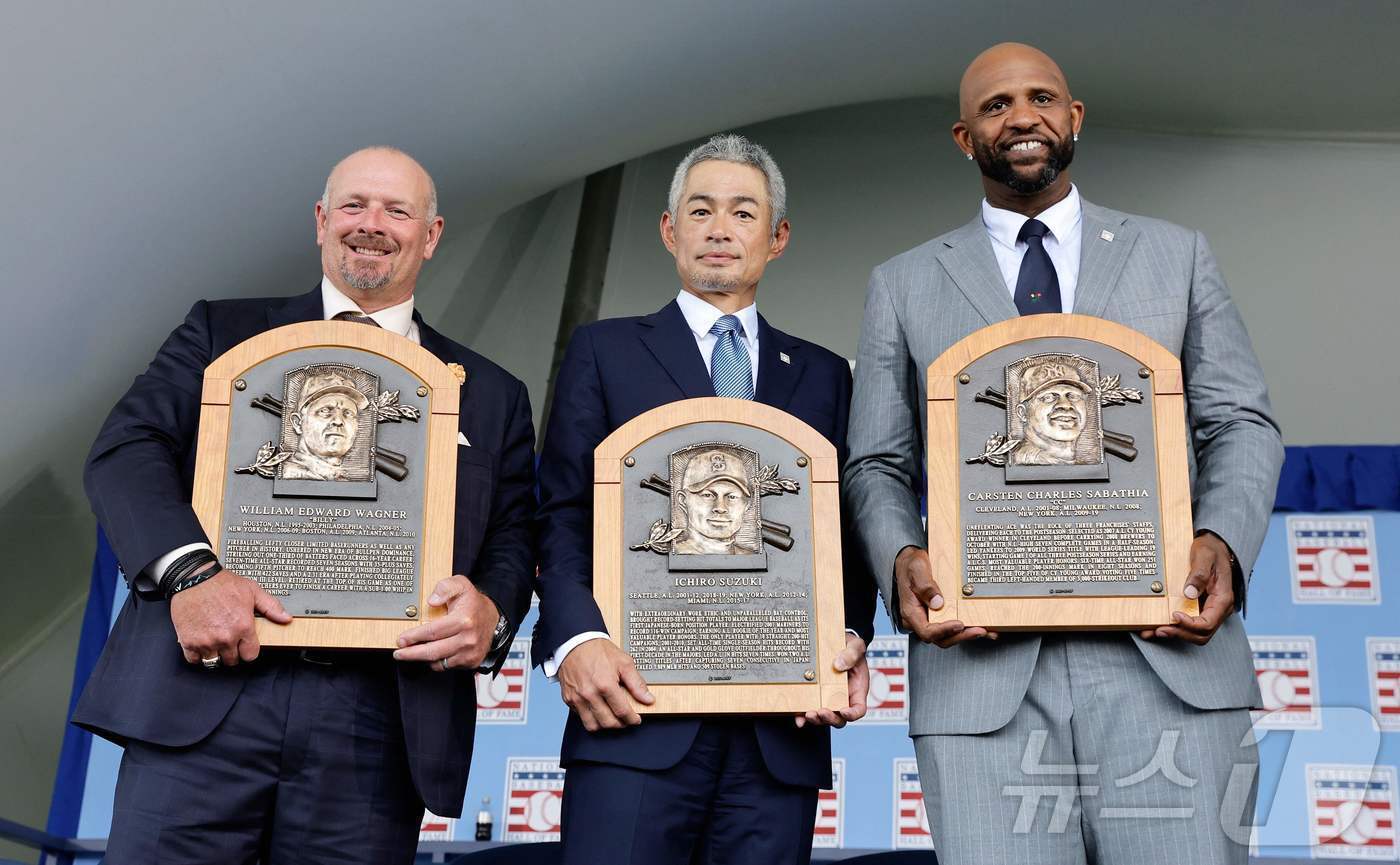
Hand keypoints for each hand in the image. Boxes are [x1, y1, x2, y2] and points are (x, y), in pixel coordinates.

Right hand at [172, 567, 291, 666]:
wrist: (194, 578)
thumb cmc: (222, 583)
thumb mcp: (252, 590)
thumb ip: (271, 607)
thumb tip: (286, 618)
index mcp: (243, 627)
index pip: (250, 655)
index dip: (248, 650)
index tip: (244, 645)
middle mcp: (226, 637)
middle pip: (232, 660)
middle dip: (232, 652)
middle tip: (228, 640)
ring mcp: (206, 641)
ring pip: (213, 662)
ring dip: (214, 654)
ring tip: (215, 641)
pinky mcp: (189, 641)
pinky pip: (194, 660)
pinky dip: (197, 654)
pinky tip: (200, 643)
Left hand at [394, 575, 498, 670]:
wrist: (493, 618)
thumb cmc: (473, 602)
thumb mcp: (460, 584)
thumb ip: (445, 587)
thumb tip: (431, 601)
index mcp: (463, 620)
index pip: (432, 632)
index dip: (413, 637)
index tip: (401, 640)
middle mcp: (468, 639)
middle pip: (433, 651)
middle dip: (411, 654)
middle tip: (399, 653)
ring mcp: (470, 652)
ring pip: (439, 662)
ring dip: (422, 658)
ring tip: (412, 652)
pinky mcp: (471, 662)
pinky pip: (447, 666)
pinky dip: (436, 661)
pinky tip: (431, 653)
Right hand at [556, 638, 653, 730]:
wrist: (576, 642)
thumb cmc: (599, 651)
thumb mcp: (624, 663)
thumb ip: (637, 683)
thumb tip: (648, 699)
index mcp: (605, 684)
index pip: (622, 712)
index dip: (632, 719)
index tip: (636, 719)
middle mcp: (589, 694)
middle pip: (608, 722)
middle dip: (620, 724)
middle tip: (625, 719)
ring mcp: (577, 698)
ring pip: (592, 725)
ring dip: (604, 725)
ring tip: (611, 717)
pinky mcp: (568, 698)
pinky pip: (580, 716)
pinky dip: (590, 717)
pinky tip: (598, 709)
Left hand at [797, 633, 868, 727]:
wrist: (835, 642)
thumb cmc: (849, 647)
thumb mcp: (856, 646)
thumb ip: (851, 654)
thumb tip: (838, 665)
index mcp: (856, 690)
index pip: (858, 709)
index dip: (852, 714)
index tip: (844, 711)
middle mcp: (842, 698)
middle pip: (839, 718)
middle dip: (830, 718)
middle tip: (821, 712)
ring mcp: (827, 698)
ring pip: (823, 717)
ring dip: (816, 719)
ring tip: (808, 713)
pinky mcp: (814, 696)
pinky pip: (809, 709)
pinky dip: (802, 716)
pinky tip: (797, 717)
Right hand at [895, 546, 995, 647]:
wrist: (910, 562)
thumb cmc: (910, 566)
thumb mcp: (916, 569)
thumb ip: (925, 586)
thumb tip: (937, 602)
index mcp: (911, 612)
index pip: (927, 631)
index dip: (944, 631)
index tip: (959, 624)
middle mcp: (921, 620)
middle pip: (941, 638)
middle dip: (961, 636)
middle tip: (979, 630)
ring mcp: (931, 619)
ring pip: (949, 635)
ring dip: (968, 635)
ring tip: (987, 631)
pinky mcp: (940, 616)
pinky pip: (953, 627)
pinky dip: (968, 628)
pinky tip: (983, 627)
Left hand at [1140, 533, 1235, 644]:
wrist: (1213, 546)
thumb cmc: (1211, 550)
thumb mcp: (1205, 555)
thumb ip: (1199, 574)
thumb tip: (1189, 593)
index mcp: (1222, 599)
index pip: (1208, 622)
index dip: (1190, 624)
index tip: (1174, 615)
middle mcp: (1217, 608)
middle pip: (1201, 633)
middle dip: (1180, 633)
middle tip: (1160, 629)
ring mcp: (1207, 609)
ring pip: (1194, 632)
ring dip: (1175, 633)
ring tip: (1152, 631)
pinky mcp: (1197, 607)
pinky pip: (1188, 623)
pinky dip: (1173, 626)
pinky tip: (1156, 625)